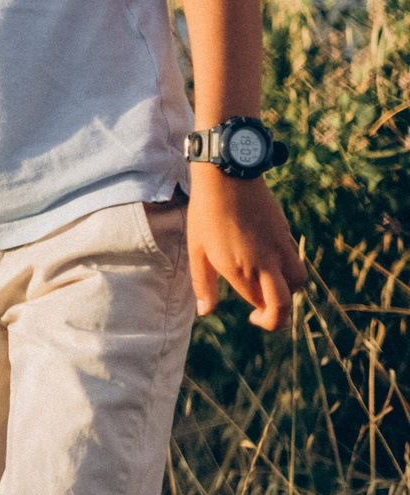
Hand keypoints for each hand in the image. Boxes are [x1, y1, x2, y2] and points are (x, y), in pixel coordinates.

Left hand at [186, 168, 305, 330]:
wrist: (228, 176)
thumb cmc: (205, 213)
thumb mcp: (197, 251)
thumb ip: (203, 284)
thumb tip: (206, 311)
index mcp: (242, 271)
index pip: (264, 307)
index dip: (261, 317)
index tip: (250, 315)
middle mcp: (266, 263)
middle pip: (287, 304)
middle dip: (280, 318)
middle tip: (265, 315)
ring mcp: (279, 247)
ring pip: (299, 281)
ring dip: (288, 291)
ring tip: (268, 285)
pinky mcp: (285, 232)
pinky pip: (296, 259)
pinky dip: (289, 270)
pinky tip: (270, 263)